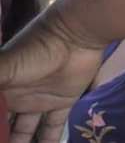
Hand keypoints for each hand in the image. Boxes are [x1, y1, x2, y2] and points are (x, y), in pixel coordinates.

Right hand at [0, 10, 106, 142]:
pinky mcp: (62, 102)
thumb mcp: (4, 68)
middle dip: (4, 136)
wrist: (75, 35)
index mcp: (0, 89)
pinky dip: (49, 141)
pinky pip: (53, 127)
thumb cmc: (35, 50)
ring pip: (25, 130)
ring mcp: (38, 100)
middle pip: (5, 124)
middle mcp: (15, 97)